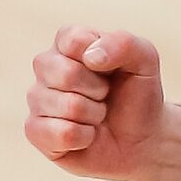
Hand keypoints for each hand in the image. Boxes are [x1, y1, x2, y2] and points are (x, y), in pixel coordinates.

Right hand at [25, 25, 166, 180]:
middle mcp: (46, 66)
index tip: (112, 69)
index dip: (102, 59)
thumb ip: (123, 44)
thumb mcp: (145, 60)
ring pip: (68, 106)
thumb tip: (90, 57)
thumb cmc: (138, 96)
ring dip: (95, 115)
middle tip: (106, 96)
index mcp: (68, 41)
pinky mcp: (35, 131)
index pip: (74, 40)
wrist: (141, 140)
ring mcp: (37, 98)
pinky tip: (86, 135)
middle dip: (99, 90)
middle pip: (66, 73)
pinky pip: (62, 134)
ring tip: (97, 114)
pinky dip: (85, 137)